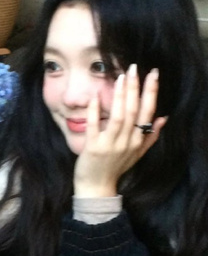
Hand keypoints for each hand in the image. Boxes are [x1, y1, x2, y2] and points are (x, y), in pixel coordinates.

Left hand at [74, 65, 166, 197]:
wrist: (96, 187)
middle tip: (133, 68)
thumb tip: (163, 118)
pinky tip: (96, 95)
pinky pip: (94, 126)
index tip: (153, 74)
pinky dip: (95, 111)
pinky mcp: (93, 148)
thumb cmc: (115, 168)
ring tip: (120, 77)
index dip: (151, 92)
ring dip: (120, 96)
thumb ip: (150, 136)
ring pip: (118, 117)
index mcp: (138, 141)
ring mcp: (110, 145)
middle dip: (135, 88)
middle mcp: (127, 142)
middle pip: (134, 111)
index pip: (148, 112)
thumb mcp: (137, 154)